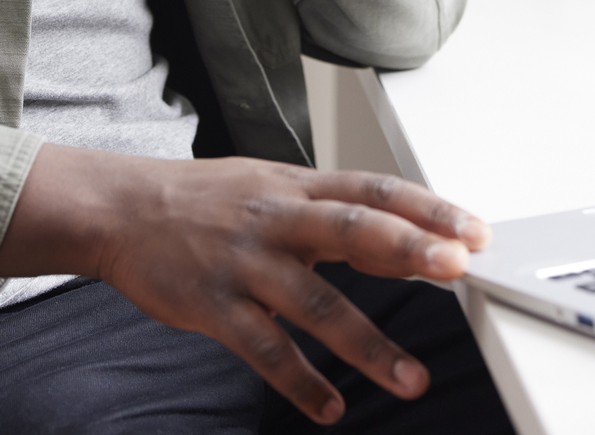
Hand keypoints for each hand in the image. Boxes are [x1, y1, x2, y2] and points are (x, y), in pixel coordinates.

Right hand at [0, 145, 491, 424]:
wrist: (120, 210)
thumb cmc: (204, 202)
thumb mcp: (271, 190)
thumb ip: (334, 216)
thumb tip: (407, 244)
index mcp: (296, 187)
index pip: (372, 190)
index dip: (425, 208)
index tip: (474, 230)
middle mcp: (276, 218)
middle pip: (351, 229)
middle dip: (408, 248)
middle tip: (458, 269)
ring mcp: (245, 262)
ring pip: (314, 302)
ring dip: (367, 344)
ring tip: (411, 380)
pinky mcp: (213, 304)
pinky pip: (263, 348)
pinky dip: (300, 380)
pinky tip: (330, 408)